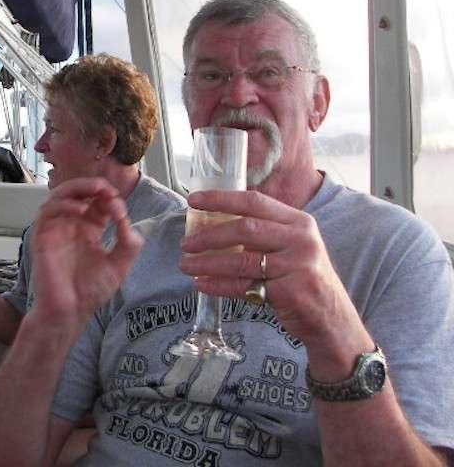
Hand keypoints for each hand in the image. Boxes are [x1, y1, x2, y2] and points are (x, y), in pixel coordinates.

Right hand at [31, 178, 143, 327]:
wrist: (70, 312)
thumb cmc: (90, 292)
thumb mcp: (120, 265)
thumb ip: (129, 243)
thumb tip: (127, 220)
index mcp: (89, 230)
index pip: (98, 202)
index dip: (111, 199)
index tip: (121, 210)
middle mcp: (72, 225)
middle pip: (78, 192)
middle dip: (94, 186)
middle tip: (108, 189)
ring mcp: (56, 229)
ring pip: (59, 195)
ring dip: (78, 187)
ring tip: (97, 191)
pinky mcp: (42, 236)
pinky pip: (47, 211)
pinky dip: (64, 204)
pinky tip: (81, 209)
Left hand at [179, 189, 364, 349]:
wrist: (332, 321)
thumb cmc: (304, 280)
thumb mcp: (292, 248)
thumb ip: (263, 234)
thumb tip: (213, 225)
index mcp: (299, 222)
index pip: (254, 201)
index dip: (220, 199)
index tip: (193, 200)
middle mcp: (301, 240)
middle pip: (245, 229)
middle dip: (210, 235)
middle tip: (186, 243)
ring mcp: (297, 266)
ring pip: (241, 260)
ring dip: (208, 262)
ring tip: (186, 265)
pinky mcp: (290, 292)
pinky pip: (245, 286)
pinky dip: (219, 285)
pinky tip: (202, 284)